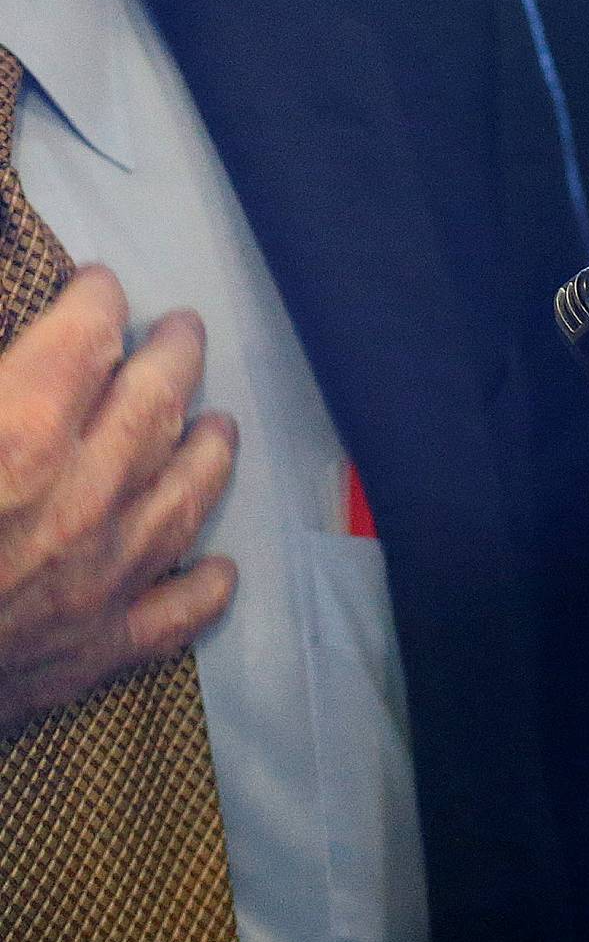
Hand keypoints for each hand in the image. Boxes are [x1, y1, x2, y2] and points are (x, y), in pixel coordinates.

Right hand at [0, 267, 237, 732]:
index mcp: (18, 433)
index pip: (87, 336)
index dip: (96, 301)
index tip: (98, 288)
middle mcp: (80, 497)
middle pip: (155, 404)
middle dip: (174, 357)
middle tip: (182, 333)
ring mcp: (97, 579)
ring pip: (184, 498)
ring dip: (207, 454)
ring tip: (217, 425)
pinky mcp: (92, 653)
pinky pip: (171, 618)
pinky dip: (201, 591)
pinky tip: (216, 572)